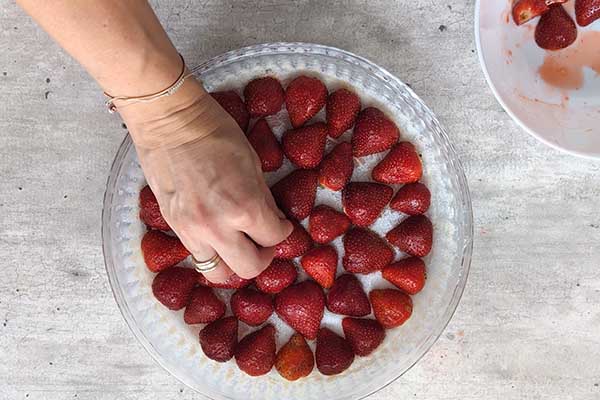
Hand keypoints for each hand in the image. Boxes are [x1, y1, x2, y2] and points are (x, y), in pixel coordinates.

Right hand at [120, 78, 292, 282]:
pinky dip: (211, 251)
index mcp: (245, 207)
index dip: (283, 232)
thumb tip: (271, 219)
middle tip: (264, 241)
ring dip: (233, 261)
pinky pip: (197, 254)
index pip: (273, 238)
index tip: (282, 225)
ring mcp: (191, 230)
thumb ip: (263, 198)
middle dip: (263, 256)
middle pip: (249, 268)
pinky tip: (217, 235)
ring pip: (218, 272)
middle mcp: (218, 227)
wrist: (169, 121)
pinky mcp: (173, 226)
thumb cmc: (215, 132)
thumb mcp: (253, 163)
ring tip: (238, 243)